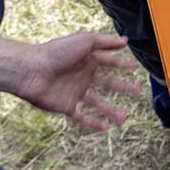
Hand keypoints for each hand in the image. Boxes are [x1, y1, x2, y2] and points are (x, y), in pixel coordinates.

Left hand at [16, 31, 138, 131]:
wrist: (32, 71)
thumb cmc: (56, 52)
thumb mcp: (85, 40)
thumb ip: (106, 42)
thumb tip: (125, 41)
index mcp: (87, 60)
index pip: (109, 63)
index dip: (122, 66)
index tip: (135, 70)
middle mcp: (82, 76)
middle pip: (107, 84)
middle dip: (123, 88)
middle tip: (138, 94)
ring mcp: (74, 92)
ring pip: (97, 103)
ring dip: (111, 110)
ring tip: (124, 118)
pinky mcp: (66, 106)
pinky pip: (81, 117)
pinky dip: (92, 123)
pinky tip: (104, 128)